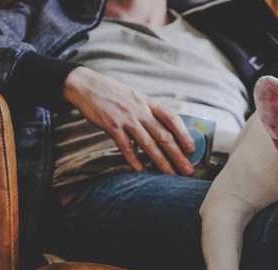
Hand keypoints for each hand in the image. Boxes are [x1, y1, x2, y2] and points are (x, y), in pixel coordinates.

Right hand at [63, 67, 195, 175]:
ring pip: (148, 144)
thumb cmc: (114, 94)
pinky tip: (141, 170)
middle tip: (187, 170)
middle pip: (164, 135)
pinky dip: (134, 160)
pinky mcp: (111, 125)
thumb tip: (167, 134)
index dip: (184, 134)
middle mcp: (140, 110)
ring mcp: (126, 118)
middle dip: (178, 155)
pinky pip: (126, 146)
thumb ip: (150, 113)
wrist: (85, 85)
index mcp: (149, 103)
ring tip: (170, 175)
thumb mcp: (137, 98)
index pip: (172, 118)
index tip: (192, 149)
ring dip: (161, 162)